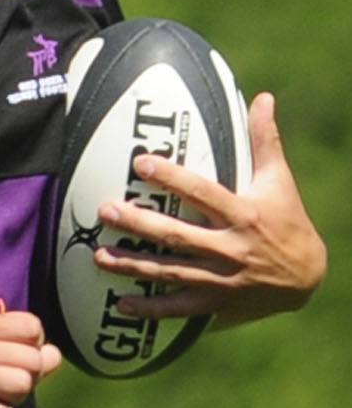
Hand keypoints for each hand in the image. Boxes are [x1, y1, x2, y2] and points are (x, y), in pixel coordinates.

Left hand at [95, 92, 327, 325]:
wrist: (308, 277)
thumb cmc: (288, 222)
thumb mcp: (280, 181)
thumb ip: (265, 140)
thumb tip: (264, 97)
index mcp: (243, 215)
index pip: (202, 193)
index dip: (172, 178)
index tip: (140, 163)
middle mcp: (229, 248)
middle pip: (176, 235)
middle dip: (138, 223)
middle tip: (105, 211)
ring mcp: (220, 279)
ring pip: (169, 272)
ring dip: (132, 265)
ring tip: (99, 256)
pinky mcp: (215, 303)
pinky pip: (177, 308)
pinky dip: (150, 309)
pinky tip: (121, 304)